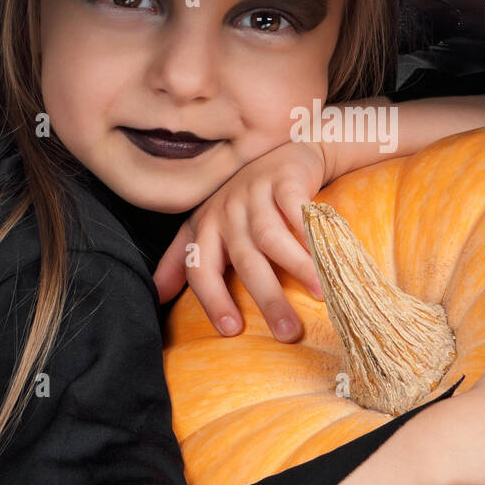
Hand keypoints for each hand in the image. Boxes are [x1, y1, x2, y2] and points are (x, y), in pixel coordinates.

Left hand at [152, 139, 330, 339]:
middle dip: (266, 298)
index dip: (213, 300)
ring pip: (272, 237)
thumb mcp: (205, 225)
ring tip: (320, 295)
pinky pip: (297, 209)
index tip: (234, 330)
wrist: (280, 150)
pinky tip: (328, 255)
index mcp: (204, 226)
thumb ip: (180, 259)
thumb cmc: (243, 200)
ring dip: (297, 267)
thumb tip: (156, 296)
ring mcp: (255, 192)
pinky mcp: (285, 179)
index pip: (200, 268)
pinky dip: (311, 232)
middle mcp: (226, 210)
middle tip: (288, 333)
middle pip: (244, 260)